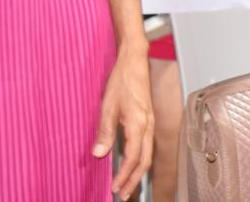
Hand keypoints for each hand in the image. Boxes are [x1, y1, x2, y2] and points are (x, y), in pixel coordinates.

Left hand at [93, 46, 152, 199]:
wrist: (134, 61)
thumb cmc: (122, 80)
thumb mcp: (108, 106)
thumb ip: (105, 132)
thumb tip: (99, 154)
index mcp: (139, 124)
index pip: (132, 158)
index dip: (123, 176)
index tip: (114, 188)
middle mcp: (148, 126)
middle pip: (144, 161)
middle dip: (134, 180)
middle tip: (124, 194)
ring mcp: (150, 122)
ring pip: (147, 154)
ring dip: (138, 171)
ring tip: (128, 183)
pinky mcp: (149, 119)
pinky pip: (147, 145)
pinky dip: (140, 158)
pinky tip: (132, 161)